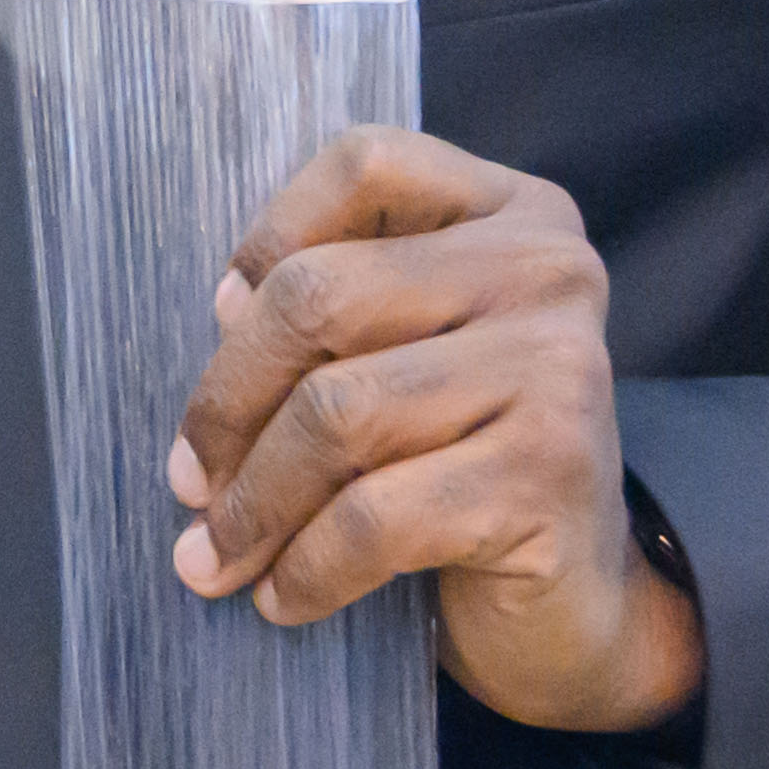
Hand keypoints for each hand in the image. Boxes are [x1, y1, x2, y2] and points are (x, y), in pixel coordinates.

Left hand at [169, 125, 704, 734]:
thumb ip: (329, 312)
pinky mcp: (548, 475)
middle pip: (320, 296)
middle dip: (226, 403)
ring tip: (212, 556)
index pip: (364, 164)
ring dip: (251, 504)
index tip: (222, 319)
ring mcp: (558, 369)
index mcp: (513, 213)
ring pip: (334, 415)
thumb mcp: (402, 360)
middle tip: (189, 482)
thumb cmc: (462, 466)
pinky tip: (280, 597)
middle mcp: (548, 272)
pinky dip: (304, 568)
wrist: (579, 604)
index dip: (270, 232)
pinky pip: (372, 517)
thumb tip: (226, 307)